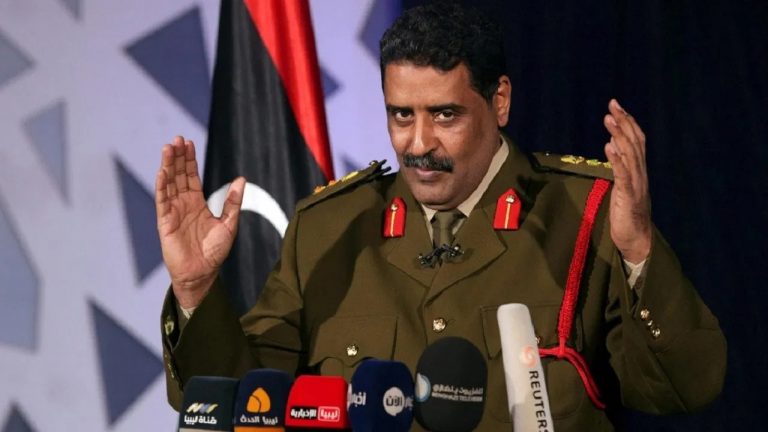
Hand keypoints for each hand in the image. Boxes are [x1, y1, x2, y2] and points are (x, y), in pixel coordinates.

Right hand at [155, 136, 245, 307]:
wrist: (202, 273)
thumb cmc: (214, 252)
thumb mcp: (229, 223)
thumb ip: (233, 202)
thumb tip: (241, 179)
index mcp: (197, 203)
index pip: (191, 176)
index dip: (190, 160)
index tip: (188, 143)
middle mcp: (183, 204)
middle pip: (179, 175)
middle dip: (178, 157)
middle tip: (177, 139)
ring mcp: (173, 211)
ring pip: (169, 183)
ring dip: (168, 166)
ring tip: (168, 148)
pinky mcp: (165, 221)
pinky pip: (162, 200)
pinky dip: (161, 185)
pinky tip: (162, 172)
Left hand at [603, 99, 651, 263]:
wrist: (637, 240)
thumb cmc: (627, 215)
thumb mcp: (623, 187)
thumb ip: (620, 168)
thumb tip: (612, 147)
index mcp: (639, 171)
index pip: (636, 141)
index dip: (628, 122)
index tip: (616, 106)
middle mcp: (640, 174)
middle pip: (634, 142)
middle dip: (623, 122)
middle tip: (612, 105)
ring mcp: (636, 184)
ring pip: (630, 155)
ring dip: (619, 136)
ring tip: (609, 120)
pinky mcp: (629, 196)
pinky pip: (623, 175)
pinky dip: (617, 160)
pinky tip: (608, 148)